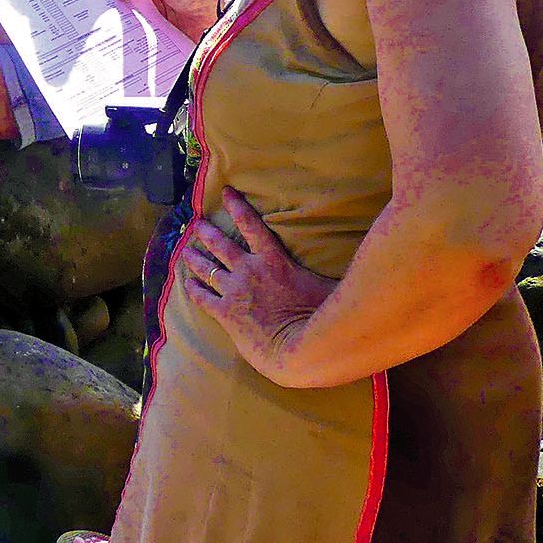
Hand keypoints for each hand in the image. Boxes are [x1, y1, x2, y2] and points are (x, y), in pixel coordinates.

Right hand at [108, 0, 223, 40]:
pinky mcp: (159, 33)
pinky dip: (130, 35)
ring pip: (131, 17)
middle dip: (111, 3)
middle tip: (89, 7)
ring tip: (98, 25)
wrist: (217, 19)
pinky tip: (117, 39)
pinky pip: (141, 33)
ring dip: (119, 21)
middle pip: (126, 0)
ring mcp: (155, 16)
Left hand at [182, 188, 336, 386]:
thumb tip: (358, 263)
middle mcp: (249, 271)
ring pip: (207, 268)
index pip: (252, 225)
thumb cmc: (320, 319)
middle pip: (222, 245)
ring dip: (195, 258)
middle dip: (207, 232)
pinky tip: (186, 284)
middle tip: (196, 224)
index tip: (225, 192)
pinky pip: (203, 297)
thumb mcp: (332, 288)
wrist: (297, 349)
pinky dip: (193, 289)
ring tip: (185, 250)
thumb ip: (333, 274)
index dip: (237, 206)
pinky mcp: (226, 313)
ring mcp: (235, 292)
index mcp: (274, 261)